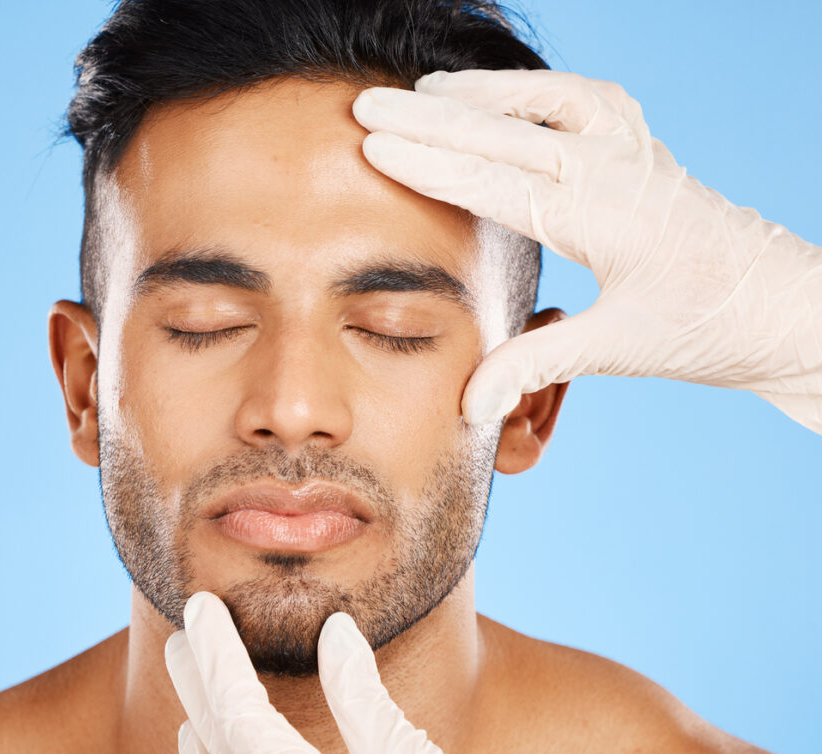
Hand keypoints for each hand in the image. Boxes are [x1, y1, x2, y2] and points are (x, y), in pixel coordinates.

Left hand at [164, 592, 442, 752]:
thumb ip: (365, 698)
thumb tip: (336, 628)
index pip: (236, 708)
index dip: (215, 652)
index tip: (201, 606)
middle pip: (209, 734)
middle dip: (194, 677)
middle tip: (185, 631)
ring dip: (197, 720)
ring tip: (200, 682)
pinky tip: (213, 741)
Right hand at [351, 70, 821, 433]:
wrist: (781, 308)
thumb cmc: (705, 326)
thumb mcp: (616, 350)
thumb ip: (532, 368)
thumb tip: (468, 406)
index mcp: (601, 214)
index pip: (495, 181)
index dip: (430, 165)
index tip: (375, 147)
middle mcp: (616, 169)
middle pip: (505, 131)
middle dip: (429, 118)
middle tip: (367, 106)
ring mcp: (633, 151)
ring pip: (545, 100)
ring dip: (480, 94)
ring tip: (423, 92)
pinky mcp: (642, 151)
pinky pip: (583, 98)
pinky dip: (535, 89)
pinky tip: (506, 96)